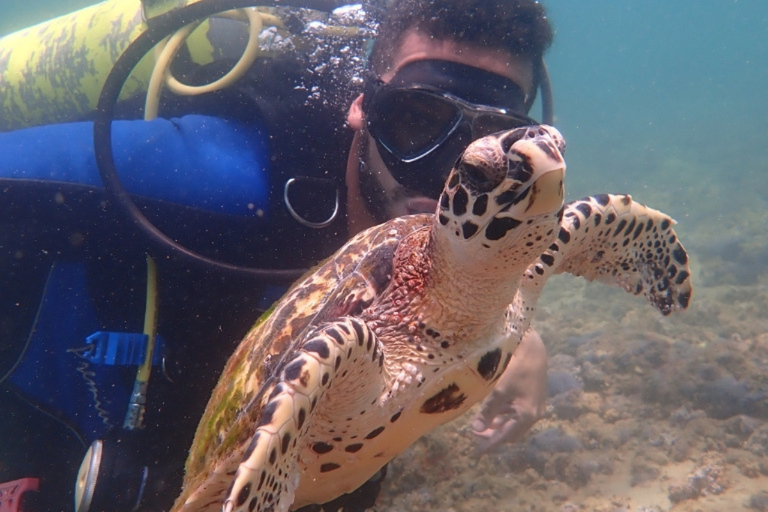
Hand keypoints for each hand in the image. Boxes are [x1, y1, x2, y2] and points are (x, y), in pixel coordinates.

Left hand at [471, 329, 547, 452]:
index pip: (505, 437)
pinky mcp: (533, 400)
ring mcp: (535, 408)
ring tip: (482, 424)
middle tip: (476, 433)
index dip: (491, 444)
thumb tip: (476, 429)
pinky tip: (494, 412)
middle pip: (511, 434)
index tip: (478, 452)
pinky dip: (505, 417)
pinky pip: (518, 415)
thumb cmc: (516, 370)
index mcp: (526, 416)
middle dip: (494, 435)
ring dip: (499, 426)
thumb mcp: (499, 392)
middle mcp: (533, 415)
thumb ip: (488, 412)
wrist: (534, 352)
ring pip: (514, 424)